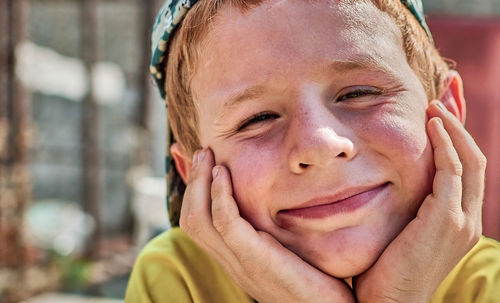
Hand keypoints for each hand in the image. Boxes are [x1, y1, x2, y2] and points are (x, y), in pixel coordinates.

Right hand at [180, 148, 354, 302]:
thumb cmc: (318, 283)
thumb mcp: (289, 252)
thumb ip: (275, 232)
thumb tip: (276, 207)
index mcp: (236, 259)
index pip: (199, 223)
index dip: (194, 191)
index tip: (199, 162)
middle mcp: (232, 262)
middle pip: (191, 218)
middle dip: (192, 181)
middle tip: (201, 152)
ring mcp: (241, 263)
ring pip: (199, 219)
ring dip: (200, 182)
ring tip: (208, 155)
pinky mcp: (256, 261)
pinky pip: (226, 223)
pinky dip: (220, 195)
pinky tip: (225, 173)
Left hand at [353, 100, 485, 302]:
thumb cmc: (384, 268)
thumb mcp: (398, 229)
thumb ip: (402, 204)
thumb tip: (381, 178)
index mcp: (456, 217)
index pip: (464, 165)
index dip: (457, 131)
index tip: (444, 103)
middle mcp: (467, 217)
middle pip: (474, 155)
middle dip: (461, 120)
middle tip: (447, 88)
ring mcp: (461, 220)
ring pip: (469, 159)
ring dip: (453, 126)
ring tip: (434, 102)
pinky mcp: (446, 221)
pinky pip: (453, 172)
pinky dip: (446, 144)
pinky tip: (430, 123)